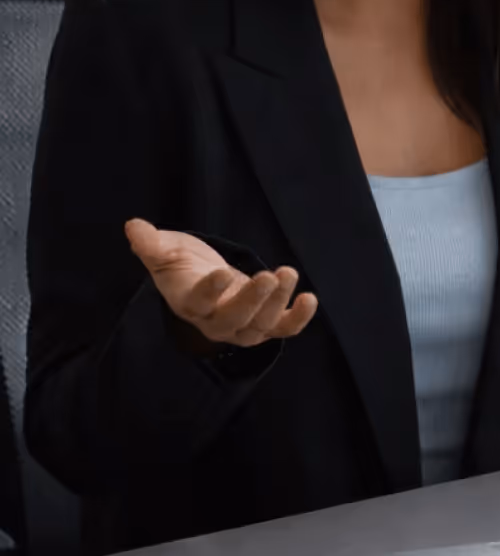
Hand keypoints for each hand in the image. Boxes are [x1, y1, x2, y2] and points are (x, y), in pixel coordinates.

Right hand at [125, 218, 318, 348]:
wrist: (202, 280)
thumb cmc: (182, 265)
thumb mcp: (166, 251)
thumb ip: (152, 244)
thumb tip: (133, 226)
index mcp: (188, 303)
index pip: (198, 302)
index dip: (210, 290)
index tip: (222, 271)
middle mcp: (215, 321)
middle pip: (234, 320)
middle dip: (252, 300)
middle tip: (269, 276)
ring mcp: (242, 326)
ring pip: (260, 325)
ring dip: (278, 302)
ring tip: (288, 273)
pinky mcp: (265, 322)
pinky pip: (283, 328)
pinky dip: (298, 318)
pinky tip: (310, 299)